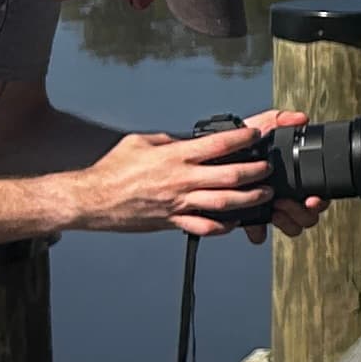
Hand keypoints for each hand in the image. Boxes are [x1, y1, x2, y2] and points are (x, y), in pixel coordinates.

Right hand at [76, 117, 284, 235]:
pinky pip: (204, 226)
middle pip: (231, 175)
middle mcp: (181, 179)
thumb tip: (183, 142)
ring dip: (249, 199)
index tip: (257, 135)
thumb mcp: (140, 142)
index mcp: (175, 156)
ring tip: (263, 195)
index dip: (244, 138)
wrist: (93, 199)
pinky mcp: (172, 221)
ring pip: (224, 203)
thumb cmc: (112, 170)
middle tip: (267, 169)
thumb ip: (167, 141)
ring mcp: (178, 202)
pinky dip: (223, 226)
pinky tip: (233, 223)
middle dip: (256, 172)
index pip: (219, 144)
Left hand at [240, 109, 331, 242]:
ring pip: (291, 226)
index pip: (316, 195)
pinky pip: (261, 232)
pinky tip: (256, 223)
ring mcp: (268, 207)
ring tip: (276, 209)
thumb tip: (301, 118)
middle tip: (287, 202)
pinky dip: (260, 230)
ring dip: (287, 221)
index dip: (318, 200)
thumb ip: (279, 121)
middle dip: (302, 213)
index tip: (311, 198)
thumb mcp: (258, 127)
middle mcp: (284, 194)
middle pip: (308, 215)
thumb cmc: (236, 143)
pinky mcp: (250, 217)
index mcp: (290, 177)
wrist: (207, 157)